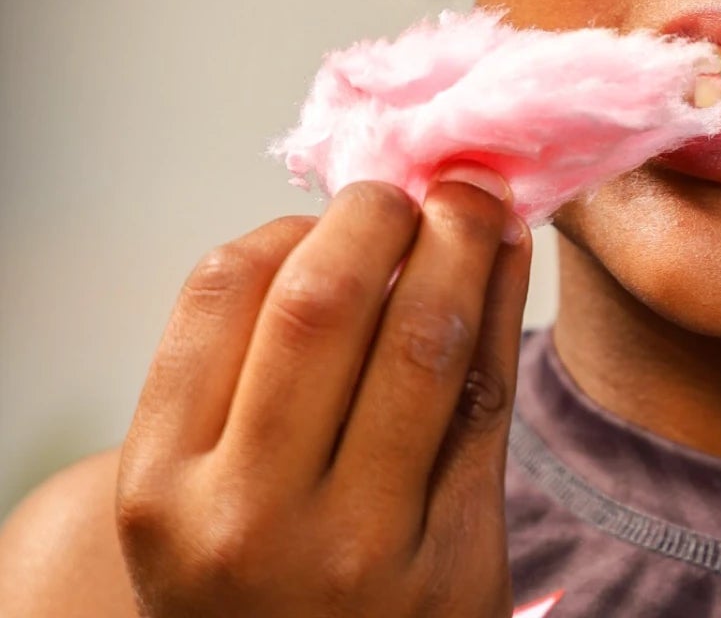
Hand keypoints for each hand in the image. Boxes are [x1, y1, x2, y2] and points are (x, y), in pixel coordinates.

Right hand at [115, 169, 531, 616]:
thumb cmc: (257, 583)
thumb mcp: (201, 498)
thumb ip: (250, 374)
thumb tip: (353, 217)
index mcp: (163, 486)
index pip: (221, 292)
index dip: (288, 225)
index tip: (330, 215)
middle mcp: (246, 517)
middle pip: (322, 299)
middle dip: (380, 214)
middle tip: (415, 189)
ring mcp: (355, 544)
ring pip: (421, 335)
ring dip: (462, 238)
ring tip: (475, 200)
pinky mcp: (453, 558)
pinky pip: (487, 391)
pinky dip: (507, 300)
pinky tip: (511, 254)